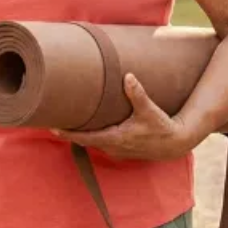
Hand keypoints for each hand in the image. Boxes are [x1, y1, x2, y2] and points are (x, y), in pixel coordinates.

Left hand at [52, 73, 202, 160]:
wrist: (175, 143)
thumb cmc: (161, 127)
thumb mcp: (150, 111)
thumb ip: (137, 94)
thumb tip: (128, 76)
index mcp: (115, 139)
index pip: (85, 138)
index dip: (68, 133)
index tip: (52, 127)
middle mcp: (113, 147)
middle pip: (84, 140)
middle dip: (70, 131)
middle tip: (54, 117)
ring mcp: (117, 150)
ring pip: (92, 141)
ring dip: (80, 133)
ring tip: (67, 119)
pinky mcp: (121, 149)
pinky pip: (101, 142)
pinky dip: (92, 135)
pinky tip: (88, 125)